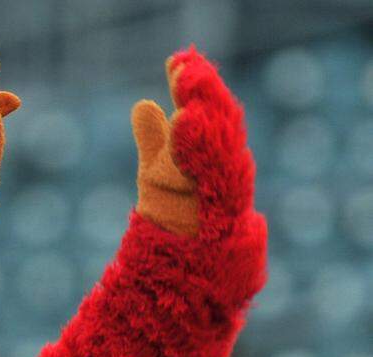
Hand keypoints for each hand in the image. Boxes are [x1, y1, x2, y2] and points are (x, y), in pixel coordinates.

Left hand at [133, 49, 254, 238]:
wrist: (187, 279)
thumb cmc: (178, 227)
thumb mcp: (158, 177)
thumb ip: (156, 142)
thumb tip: (144, 104)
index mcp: (212, 163)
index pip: (207, 117)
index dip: (195, 89)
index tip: (179, 61)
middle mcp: (225, 179)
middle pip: (221, 134)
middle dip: (206, 102)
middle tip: (188, 71)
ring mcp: (229, 207)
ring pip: (224, 165)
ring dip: (211, 135)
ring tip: (189, 108)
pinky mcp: (225, 235)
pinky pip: (219, 202)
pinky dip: (208, 180)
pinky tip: (192, 153)